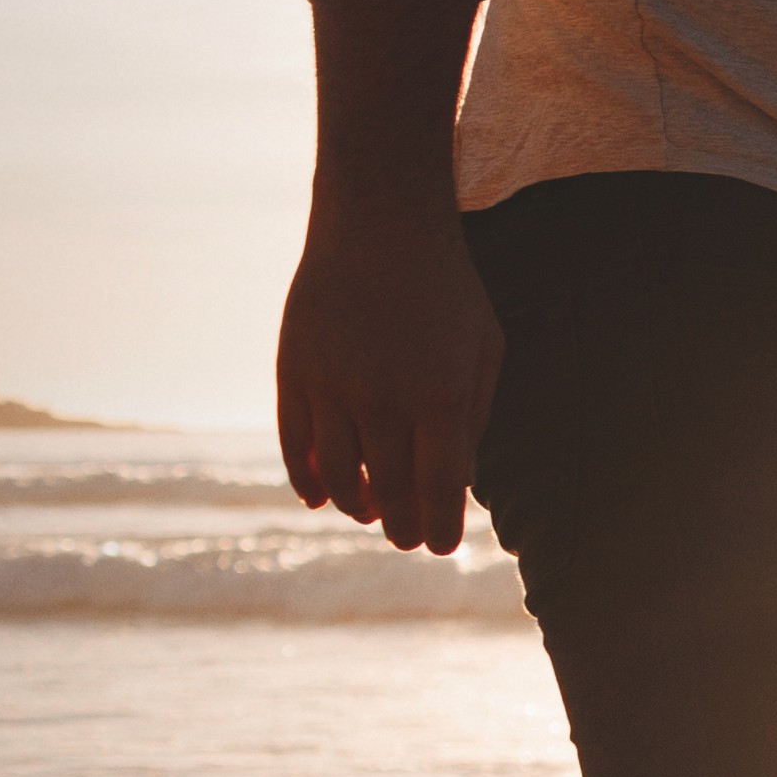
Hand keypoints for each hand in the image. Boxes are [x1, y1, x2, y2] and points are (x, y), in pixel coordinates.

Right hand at [277, 209, 499, 555]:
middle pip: (388, 489)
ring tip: (370, 513)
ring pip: (337, 475)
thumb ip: (472, 418)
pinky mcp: (292, 374)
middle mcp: (381, 398)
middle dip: (400, 525)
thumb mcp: (484, 351)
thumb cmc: (447, 294)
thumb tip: (456, 483)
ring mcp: (331, 387)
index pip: (439, 487)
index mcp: (439, 395)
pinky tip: (321, 496)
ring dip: (355, 505)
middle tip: (407, 539)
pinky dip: (305, 478)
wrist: (379, 229)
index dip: (440, 526)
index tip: (440, 547)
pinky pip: (293, 445)